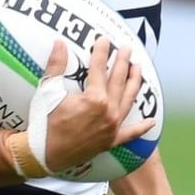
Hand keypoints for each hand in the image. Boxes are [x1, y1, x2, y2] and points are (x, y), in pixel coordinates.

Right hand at [40, 38, 153, 172]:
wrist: (44, 155)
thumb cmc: (45, 123)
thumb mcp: (48, 91)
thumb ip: (56, 66)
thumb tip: (59, 43)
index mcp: (95, 99)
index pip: (99, 68)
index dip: (101, 52)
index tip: (104, 40)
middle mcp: (108, 112)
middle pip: (118, 81)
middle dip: (123, 62)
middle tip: (127, 48)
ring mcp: (112, 127)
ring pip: (128, 100)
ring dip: (134, 83)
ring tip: (138, 69)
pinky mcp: (110, 141)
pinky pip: (130, 134)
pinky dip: (141, 128)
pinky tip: (151, 121)